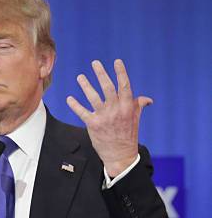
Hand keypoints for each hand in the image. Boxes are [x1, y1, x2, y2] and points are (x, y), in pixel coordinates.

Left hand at [66, 59, 152, 176]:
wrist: (120, 155)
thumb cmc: (128, 136)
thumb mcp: (135, 119)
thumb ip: (138, 106)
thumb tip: (147, 99)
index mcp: (127, 107)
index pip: (124, 86)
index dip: (121, 72)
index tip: (117, 62)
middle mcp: (115, 110)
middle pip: (107, 87)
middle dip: (101, 74)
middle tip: (95, 63)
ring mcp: (104, 117)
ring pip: (93, 97)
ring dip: (86, 85)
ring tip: (80, 77)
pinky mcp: (93, 125)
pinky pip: (82, 112)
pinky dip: (75, 105)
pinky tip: (69, 98)